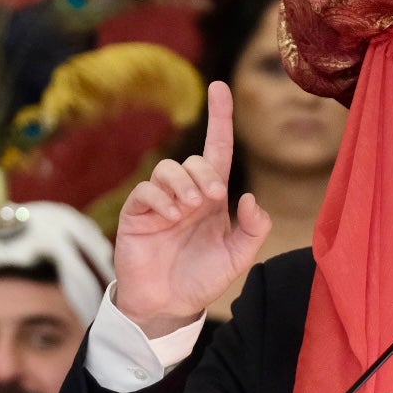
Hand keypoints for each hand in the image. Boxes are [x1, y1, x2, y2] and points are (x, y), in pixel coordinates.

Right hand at [113, 81, 271, 337]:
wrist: (168, 305)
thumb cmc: (202, 279)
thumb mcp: (239, 258)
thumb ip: (253, 229)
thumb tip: (250, 197)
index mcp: (212, 198)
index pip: (217, 149)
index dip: (220, 118)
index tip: (220, 86)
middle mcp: (187, 194)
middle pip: (194, 160)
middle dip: (204, 174)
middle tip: (210, 200)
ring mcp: (161, 202)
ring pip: (169, 169)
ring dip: (183, 184)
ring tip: (189, 210)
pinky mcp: (138, 213)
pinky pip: (147, 190)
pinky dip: (161, 198)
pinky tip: (170, 217)